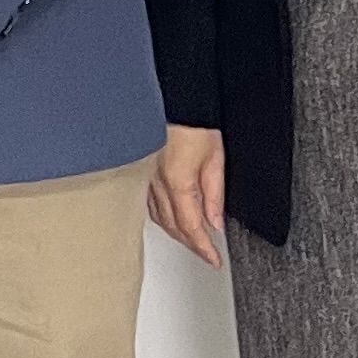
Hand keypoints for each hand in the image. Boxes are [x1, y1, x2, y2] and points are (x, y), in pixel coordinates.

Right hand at [148, 124, 228, 264]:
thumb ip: (215, 195)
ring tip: (190, 238)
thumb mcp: (215, 160)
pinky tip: (168, 215)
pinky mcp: (141, 169)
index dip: (204, 248)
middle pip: (173, 226)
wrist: (174, 97)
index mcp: (178, 183)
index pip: (191, 228)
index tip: (214, 260)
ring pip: (158, 216)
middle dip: (190, 244)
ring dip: (175, 231)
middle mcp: (157, 184)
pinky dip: (161, 215)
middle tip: (206, 253)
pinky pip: (149, 201)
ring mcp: (146, 177)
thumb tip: (216, 222)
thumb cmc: (193, 122)